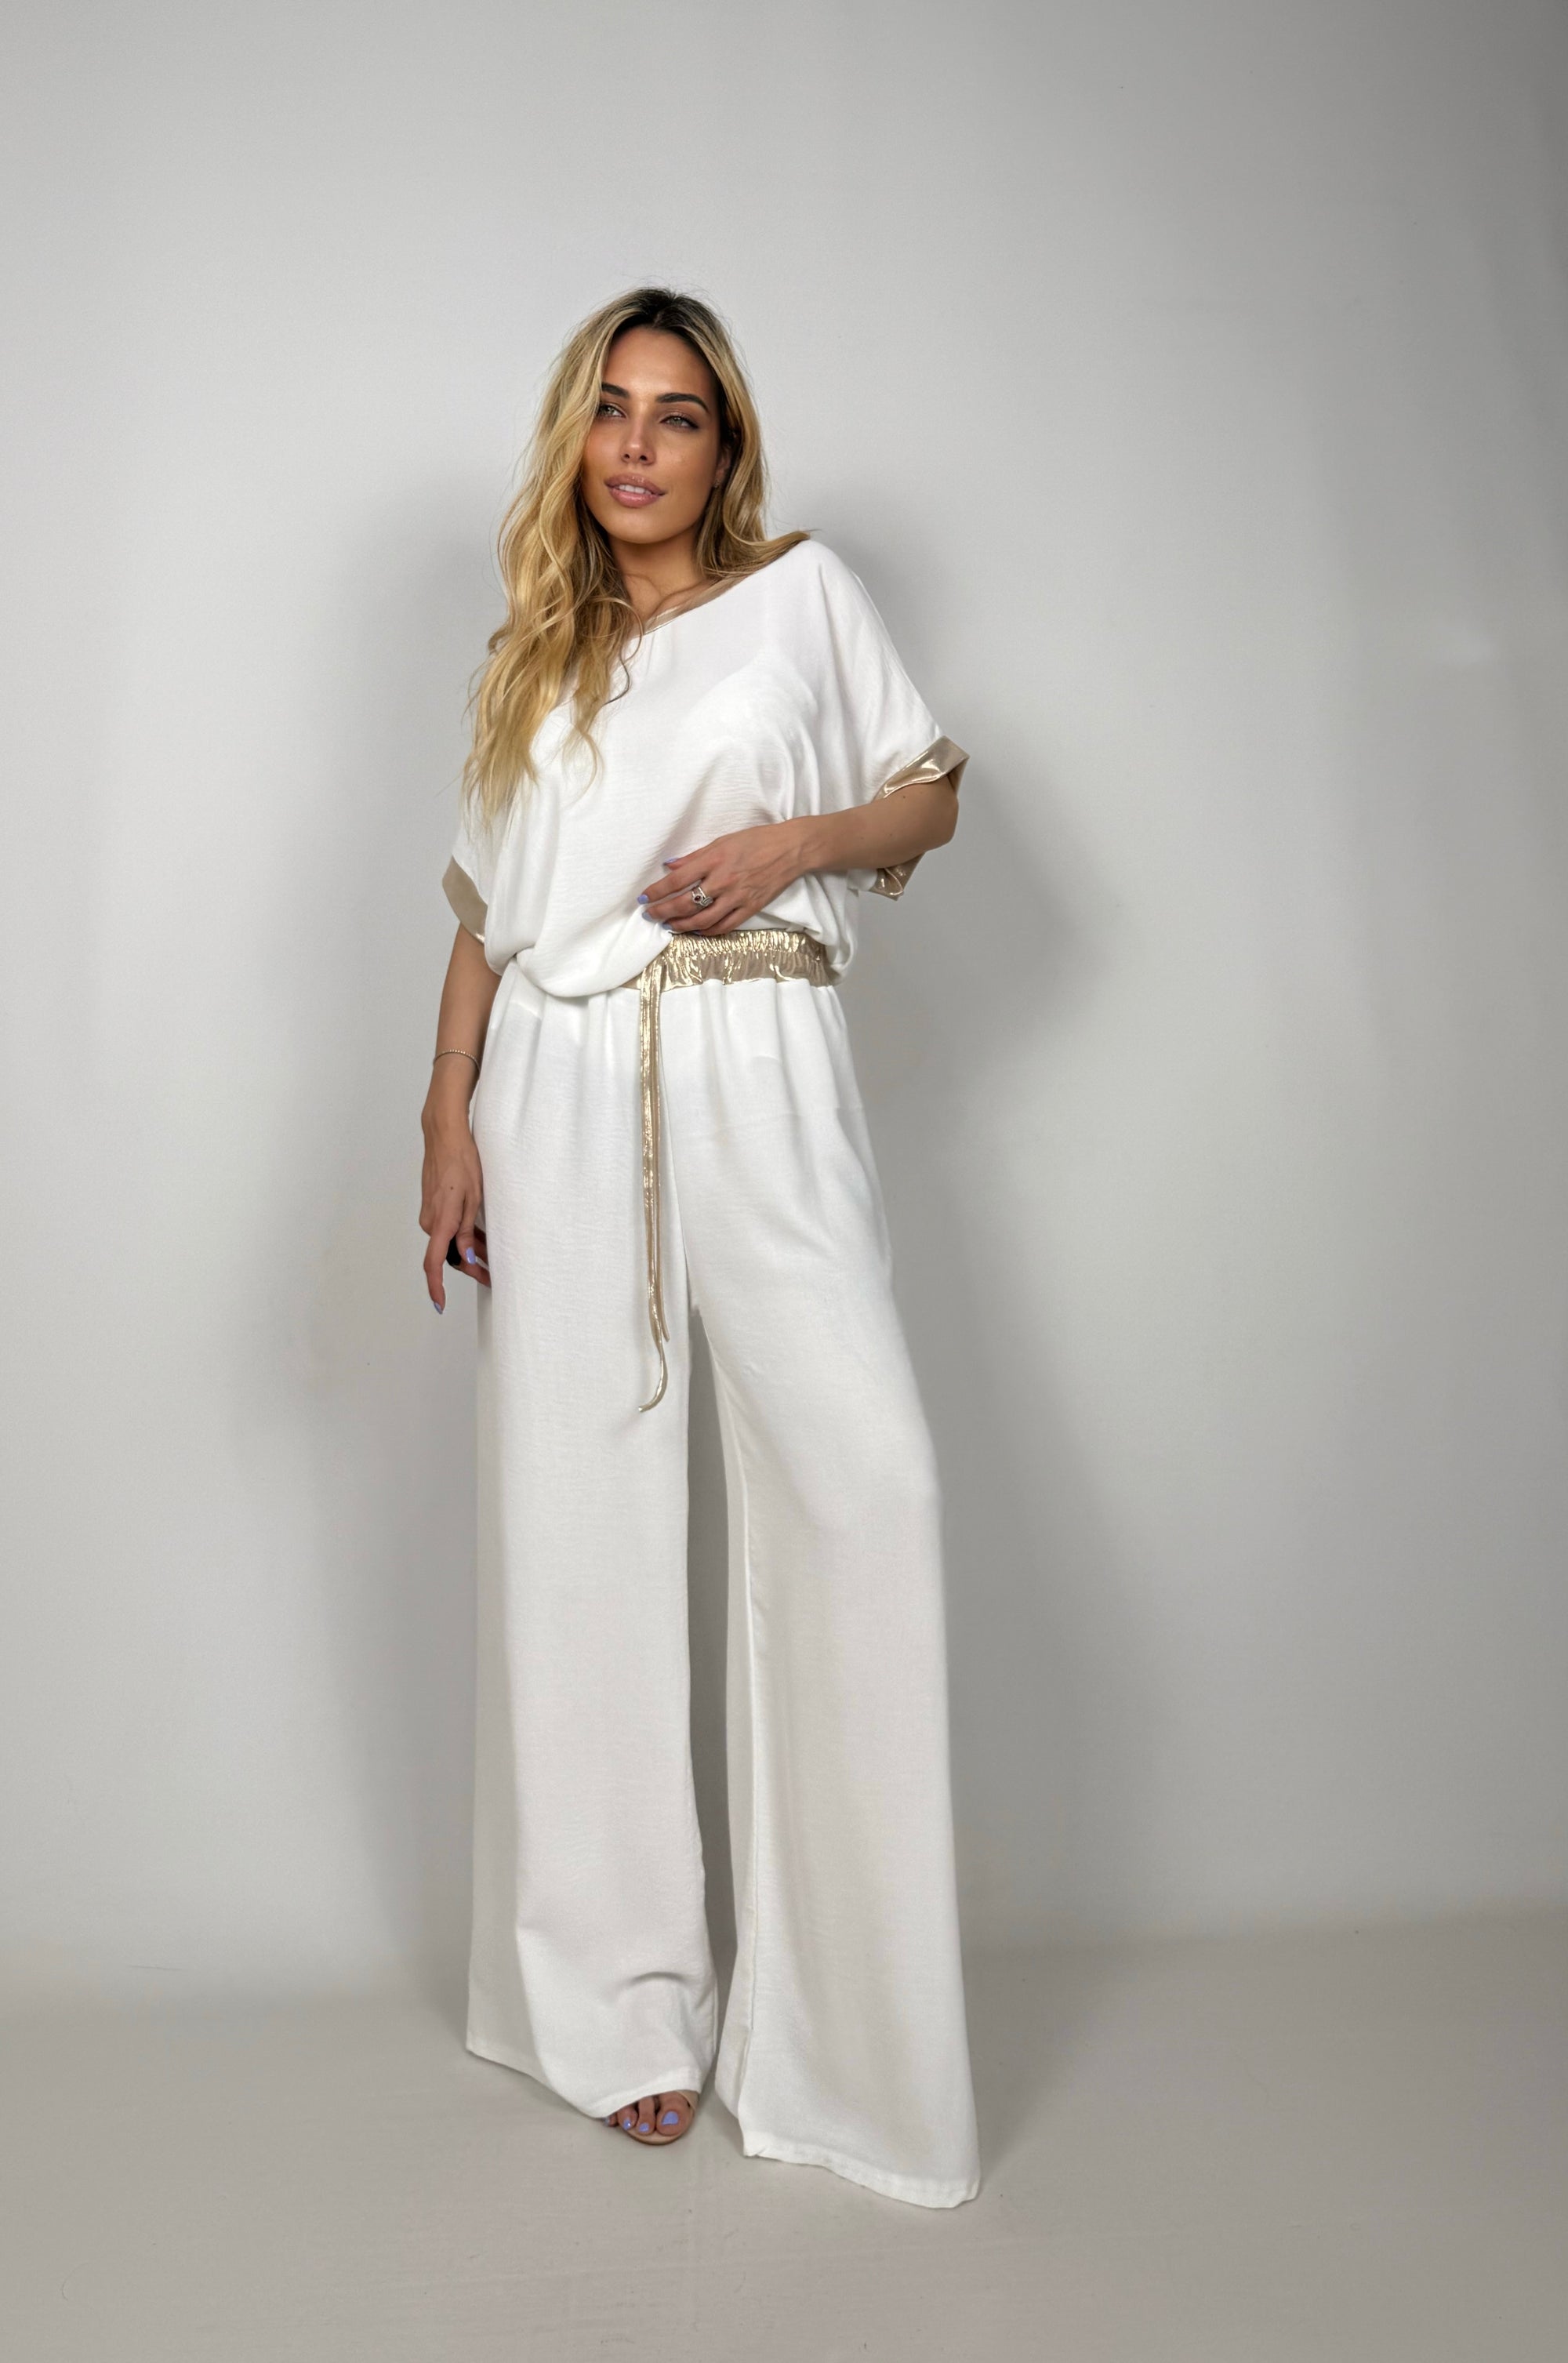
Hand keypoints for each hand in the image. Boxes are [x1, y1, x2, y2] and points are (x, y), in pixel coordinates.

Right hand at [420, 1115, 489, 1309]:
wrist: (445, 1136)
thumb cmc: (462, 1161)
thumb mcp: (473, 1198)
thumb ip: (467, 1232)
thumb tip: (467, 1258)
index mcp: (440, 1222)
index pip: (434, 1263)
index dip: (436, 1287)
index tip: (440, 1304)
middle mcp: (430, 1221)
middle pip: (448, 1255)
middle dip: (469, 1267)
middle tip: (493, 1276)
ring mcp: (430, 1214)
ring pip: (449, 1242)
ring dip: (468, 1250)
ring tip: (492, 1258)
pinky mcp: (434, 1206)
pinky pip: (447, 1229)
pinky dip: (463, 1236)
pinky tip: (480, 1239)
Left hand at [638, 819, 810, 934]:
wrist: (791, 849)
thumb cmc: (756, 840)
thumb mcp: (723, 841)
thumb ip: (696, 857)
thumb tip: (670, 867)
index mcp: (714, 860)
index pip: (676, 880)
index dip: (657, 892)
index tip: (644, 898)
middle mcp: (723, 880)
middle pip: (685, 903)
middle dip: (664, 912)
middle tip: (651, 915)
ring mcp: (737, 897)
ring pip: (702, 920)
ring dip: (681, 925)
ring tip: (669, 925)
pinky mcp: (750, 908)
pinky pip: (724, 926)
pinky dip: (707, 931)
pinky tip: (696, 930)